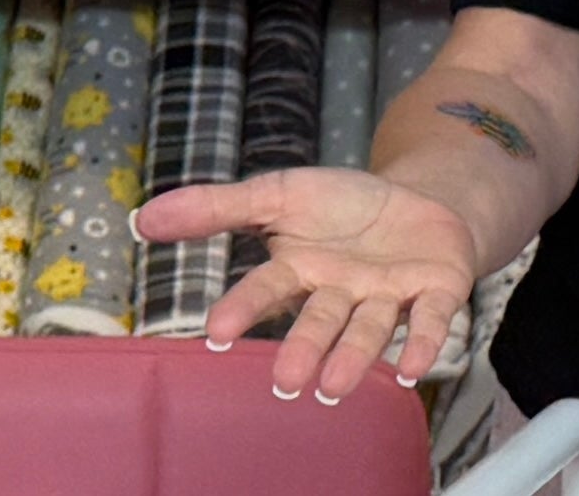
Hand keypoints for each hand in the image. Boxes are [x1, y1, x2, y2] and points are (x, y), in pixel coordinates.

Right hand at [135, 168, 478, 400]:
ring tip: (335, 386)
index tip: (216, 332)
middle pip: (319, 321)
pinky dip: (424, 341)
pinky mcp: (436, 290)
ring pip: (369, 328)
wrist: (424, 198)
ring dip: (355, 356)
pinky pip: (431, 318)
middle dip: (304, 349)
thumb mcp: (281, 192)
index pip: (266, 289)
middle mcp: (341, 293)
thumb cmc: (344, 206)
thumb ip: (218, 207)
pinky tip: (412, 368)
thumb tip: (142, 218)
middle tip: (287, 379)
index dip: (244, 308)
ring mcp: (388, 295)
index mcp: (300, 270)